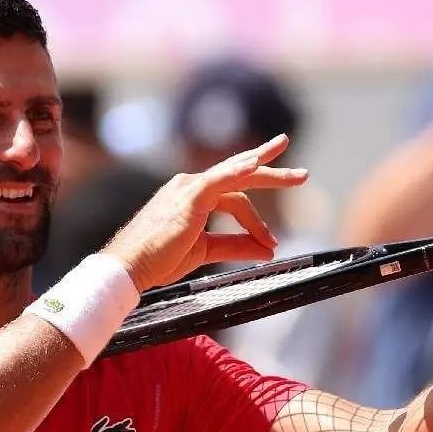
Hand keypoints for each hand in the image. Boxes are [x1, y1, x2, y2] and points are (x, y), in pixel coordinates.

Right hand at [103, 134, 307, 291]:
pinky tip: (257, 165)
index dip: (256, 217)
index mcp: (192, 196)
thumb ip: (235, 245)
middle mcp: (191, 185)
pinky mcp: (189, 195)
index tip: (271, 240)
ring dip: (270, 177)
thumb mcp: (205, 250)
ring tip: (298, 178)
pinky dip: (240, 171)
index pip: (233, 193)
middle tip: (301, 174)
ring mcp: (189, 187)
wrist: (130, 265)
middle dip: (272, 172)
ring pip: (238, 175)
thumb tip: (267, 249)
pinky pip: (220, 178)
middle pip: (240, 174)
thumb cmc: (159, 259)